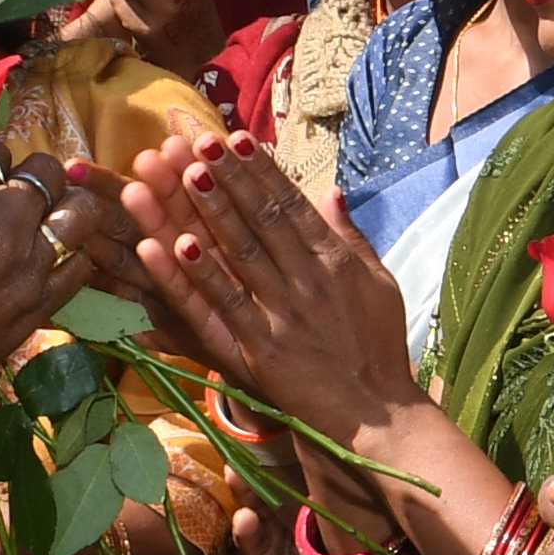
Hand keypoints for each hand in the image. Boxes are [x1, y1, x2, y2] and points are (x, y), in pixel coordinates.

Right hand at [0, 154, 102, 434]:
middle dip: (34, 173)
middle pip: (44, 172)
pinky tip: (58, 258)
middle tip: (21, 189)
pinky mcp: (41, 306)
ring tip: (52, 216)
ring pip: (78, 213)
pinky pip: (80, 267)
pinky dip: (74, 256)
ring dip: (66, 207)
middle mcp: (3, 224)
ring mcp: (29, 266)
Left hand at [116, 129, 431, 452]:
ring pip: (240, 253)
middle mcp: (309, 280)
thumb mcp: (379, 285)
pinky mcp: (262, 349)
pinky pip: (224, 306)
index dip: (261, 171)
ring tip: (182, 175)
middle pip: (261, 219)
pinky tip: (174, 246)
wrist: (379, 417)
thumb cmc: (379, 351)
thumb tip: (333, 192)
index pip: (292, 205)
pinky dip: (200, 276)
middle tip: (198, 140)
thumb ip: (352, 237)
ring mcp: (284, 313)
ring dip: (210, 212)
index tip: (236, 138)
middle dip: (230, 177)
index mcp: (335, 261)